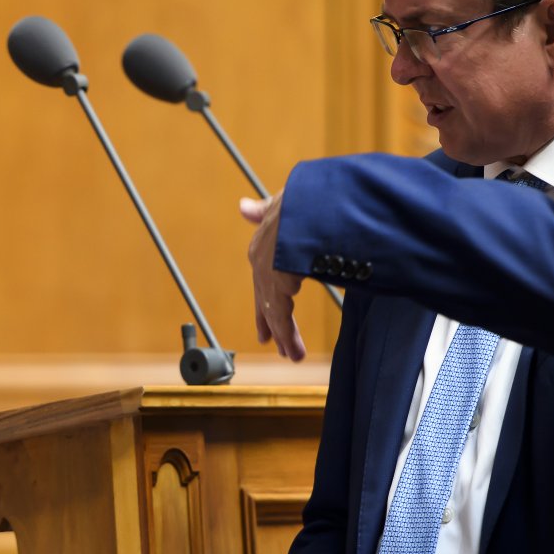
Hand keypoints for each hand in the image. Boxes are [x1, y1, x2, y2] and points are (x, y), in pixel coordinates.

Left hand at [241, 194, 305, 361]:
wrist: (310, 198)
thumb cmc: (302, 197)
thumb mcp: (283, 202)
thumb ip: (264, 211)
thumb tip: (243, 208)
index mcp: (263, 243)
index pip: (263, 278)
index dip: (266, 298)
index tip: (268, 314)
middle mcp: (261, 260)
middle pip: (266, 299)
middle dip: (270, 322)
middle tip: (272, 342)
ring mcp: (268, 273)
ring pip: (275, 312)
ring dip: (285, 336)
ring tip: (291, 356)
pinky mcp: (278, 283)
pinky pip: (282, 316)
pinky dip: (287, 335)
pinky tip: (294, 352)